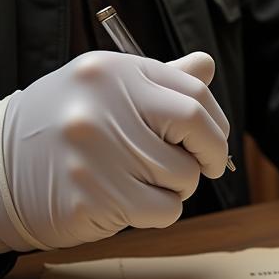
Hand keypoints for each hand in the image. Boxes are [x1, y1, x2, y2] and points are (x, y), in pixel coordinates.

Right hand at [0, 50, 229, 251]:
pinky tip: (129, 202)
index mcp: (112, 73)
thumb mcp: (104, 90)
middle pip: (197, 130)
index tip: (214, 140)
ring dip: (177, 187)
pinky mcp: (93, 196)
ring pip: (184, 176)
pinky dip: (159, 212)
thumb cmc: (62, 130)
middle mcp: (103, 107)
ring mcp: (96, 152)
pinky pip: (165, 210)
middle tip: (208, 167)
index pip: (194, 92)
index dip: (216, 122)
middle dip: (212, 154)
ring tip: (142, 182)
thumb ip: (159, 81)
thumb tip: (206, 66)